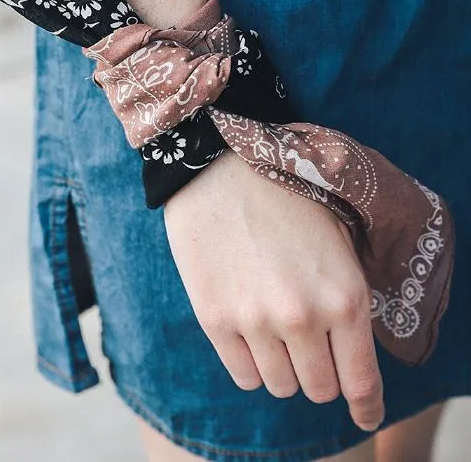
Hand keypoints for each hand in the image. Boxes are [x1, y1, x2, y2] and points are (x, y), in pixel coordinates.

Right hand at [163, 148, 384, 430]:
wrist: (220, 164)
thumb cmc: (285, 197)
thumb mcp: (338, 242)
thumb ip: (346, 301)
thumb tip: (346, 354)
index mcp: (345, 296)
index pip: (361, 382)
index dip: (365, 405)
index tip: (363, 414)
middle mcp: (303, 316)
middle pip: (319, 388)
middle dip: (319, 373)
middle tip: (309, 346)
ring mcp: (255, 320)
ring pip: (280, 385)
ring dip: (283, 368)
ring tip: (275, 331)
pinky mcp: (214, 318)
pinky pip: (243, 375)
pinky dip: (251, 364)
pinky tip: (249, 333)